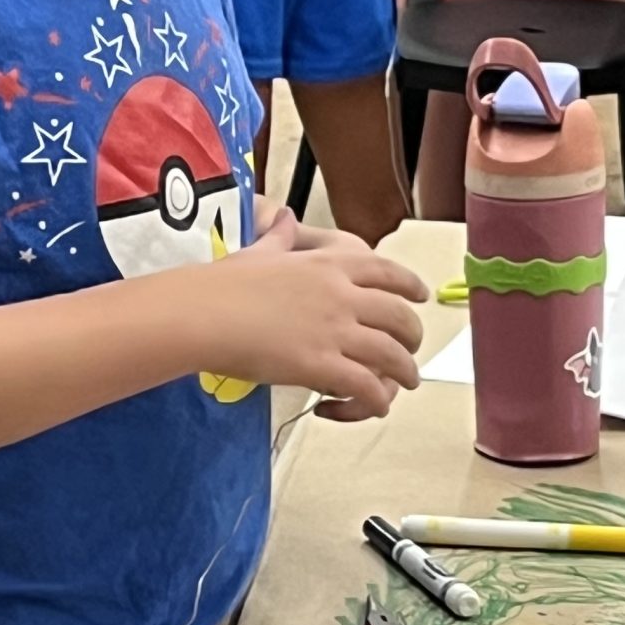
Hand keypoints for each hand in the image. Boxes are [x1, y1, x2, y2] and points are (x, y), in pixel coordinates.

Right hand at [204, 207, 426, 416]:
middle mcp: (342, 294)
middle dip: (413, 337)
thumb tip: (281, 216)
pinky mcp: (322, 365)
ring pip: (392, 355)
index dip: (411, 286)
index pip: (387, 272)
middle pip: (399, 316)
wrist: (203, 312)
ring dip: (405, 373)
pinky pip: (366, 387)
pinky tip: (372, 407)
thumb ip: (278, 236)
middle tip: (411, 351)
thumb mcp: (259, 250)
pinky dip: (375, 401)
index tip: (421, 296)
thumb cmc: (223, 283)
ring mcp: (335, 330)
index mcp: (330, 264)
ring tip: (405, 384)